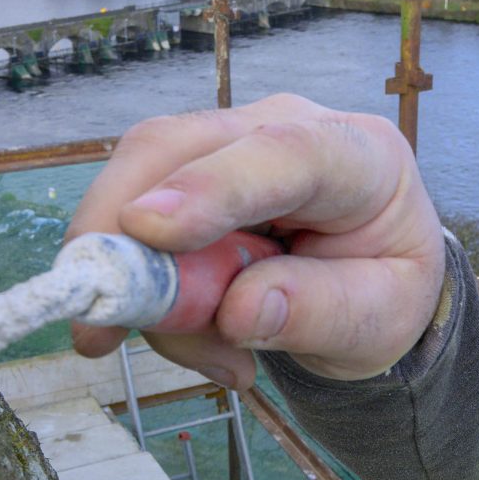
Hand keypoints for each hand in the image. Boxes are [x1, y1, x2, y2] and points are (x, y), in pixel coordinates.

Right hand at [65, 93, 445, 387]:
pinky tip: (204, 338)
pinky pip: (133, 221)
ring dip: (139, 281)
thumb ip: (322, 312)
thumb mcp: (379, 320)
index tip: (149, 230)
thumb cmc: (382, 286)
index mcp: (359, 155)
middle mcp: (282, 125)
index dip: (212, 186)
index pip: (283, 152)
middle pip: (176, 147)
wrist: (371, 275)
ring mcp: (226, 141)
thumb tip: (240, 311)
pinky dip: (149, 292)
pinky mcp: (184, 170)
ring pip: (139, 183)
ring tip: (214, 354)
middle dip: (117, 231)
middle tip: (96, 329)